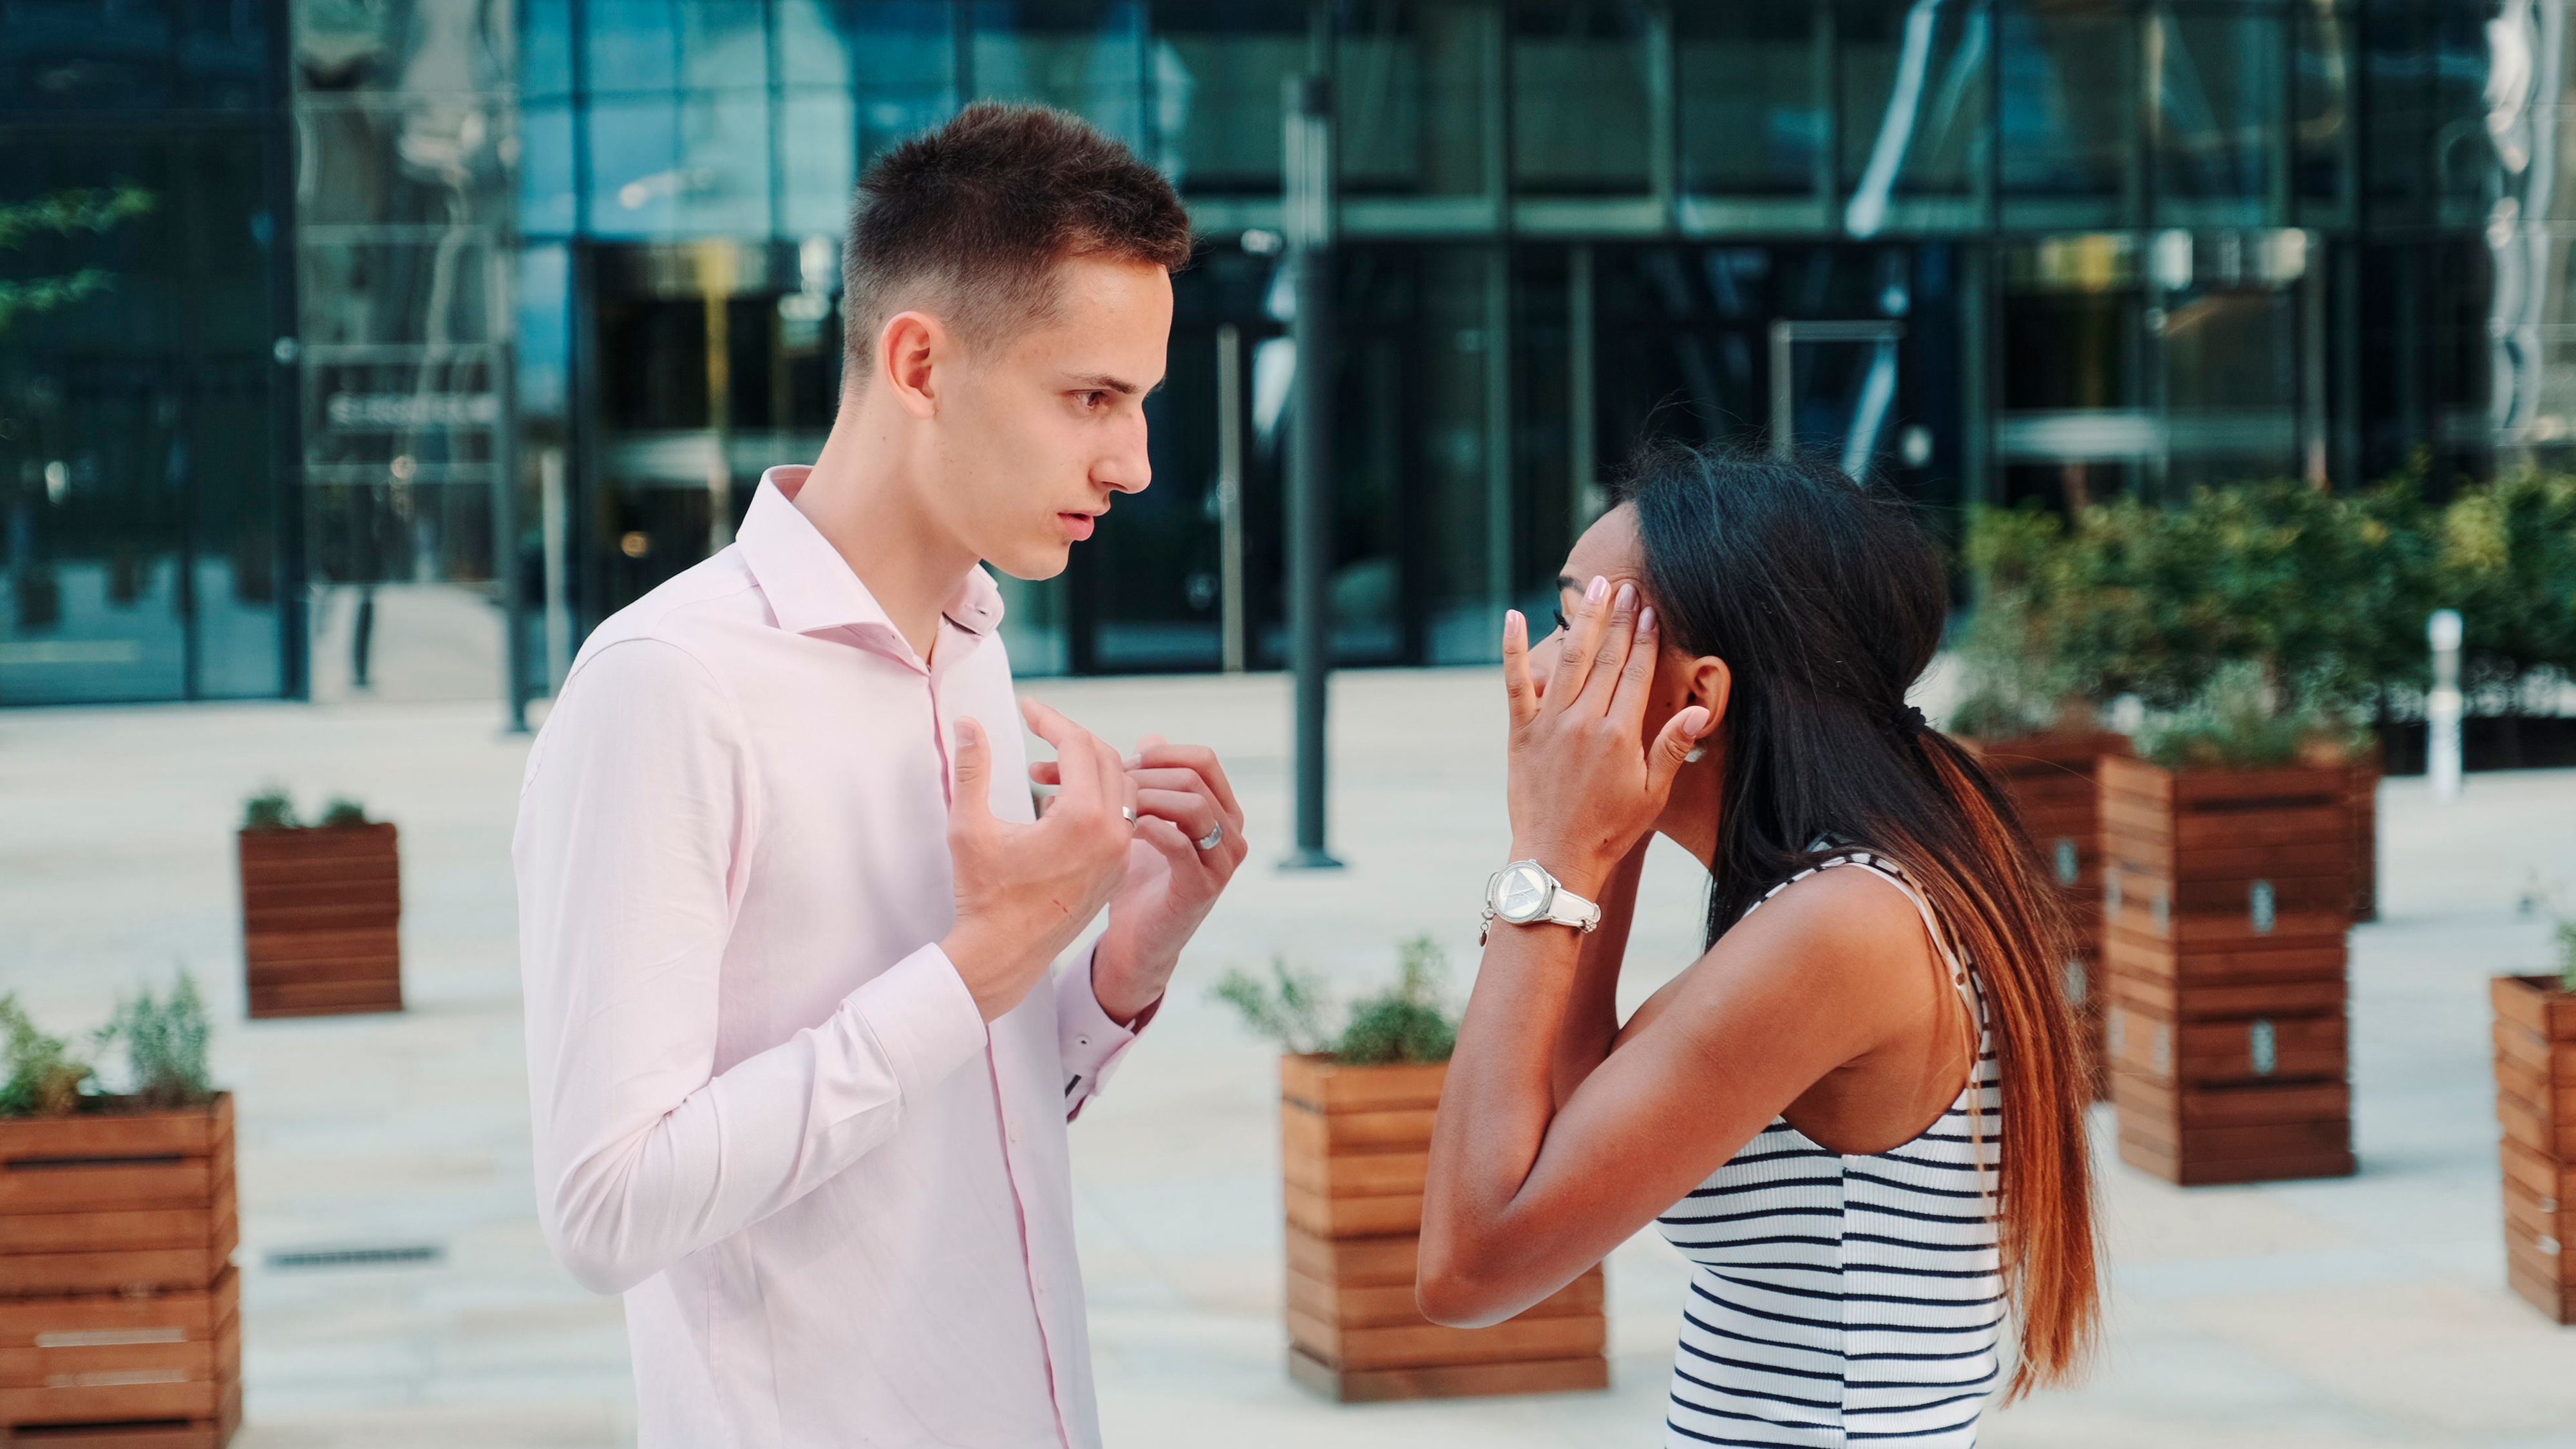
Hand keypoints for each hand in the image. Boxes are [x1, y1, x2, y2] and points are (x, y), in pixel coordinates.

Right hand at [942, 701, 1135, 1020]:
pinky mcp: (1118, 872)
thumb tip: (968, 724)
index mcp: (1083, 819)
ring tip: (1047, 768)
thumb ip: (972, 768)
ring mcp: (1120, 856)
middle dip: (1072, 738)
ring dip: (1089, 768)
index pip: (1078, 746)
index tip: (1027, 707)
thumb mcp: (970, 827)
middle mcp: (1114, 835)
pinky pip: (1122, 819)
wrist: (1004, 957)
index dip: (1051, 720)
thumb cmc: (983, 895)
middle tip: (1040, 728)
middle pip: (1107, 759)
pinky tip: (1059, 802)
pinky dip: (1098, 799)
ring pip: (1121, 788)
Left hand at [1035, 736, 1248, 1022]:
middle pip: (1193, 777)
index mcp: (1222, 811)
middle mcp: (1232, 833)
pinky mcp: (1202, 887)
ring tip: (1110, 808)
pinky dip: (1146, 828)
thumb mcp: (1145, 820)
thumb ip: (1150, 781)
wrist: (1135, 941)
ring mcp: (1221, 861)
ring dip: (1144, 798)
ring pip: (1191, 804)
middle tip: (1102, 785)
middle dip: (1141, 774)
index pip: (1202, 759)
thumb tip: (1149, 737)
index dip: (1159, 754)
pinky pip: (1179, 842)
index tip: (1118, 761)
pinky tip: (1119, 831)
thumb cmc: (1138, 878)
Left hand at [1502, 577, 1707, 895]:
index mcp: (1619, 734)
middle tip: (1629, 587)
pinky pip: (1515, 682)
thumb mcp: (1652, 793)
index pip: (1637, 673)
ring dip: (1584, 620)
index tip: (1653, 611)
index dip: (1647, 639)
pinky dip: (1512, 648)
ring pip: (1570, 659)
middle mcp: (1584, 721)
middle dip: (1620, 619)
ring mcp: (1549, 723)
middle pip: (1607, 657)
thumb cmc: (1610, 829)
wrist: (1556, 857)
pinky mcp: (1521, 731)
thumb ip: (1672, 747)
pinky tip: (1511, 616)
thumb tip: (1702, 710)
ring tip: (1596, 588)